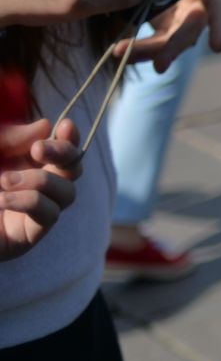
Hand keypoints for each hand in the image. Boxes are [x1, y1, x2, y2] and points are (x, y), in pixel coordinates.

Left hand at [0, 117, 80, 261]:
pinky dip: (28, 202)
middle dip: (64, 153)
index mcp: (21, 164)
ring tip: (4, 181)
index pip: (60, 148)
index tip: (64, 125)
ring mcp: (33, 212)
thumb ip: (7, 138)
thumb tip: (45, 126)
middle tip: (37, 150)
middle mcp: (32, 186)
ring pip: (67, 192)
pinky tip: (2, 200)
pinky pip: (49, 214)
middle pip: (73, 168)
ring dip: (41, 181)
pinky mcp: (29, 235)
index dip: (69, 137)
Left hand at [112, 0, 220, 72]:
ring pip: (170, 43)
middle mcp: (199, 9)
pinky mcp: (164, 30)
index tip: (217, 47)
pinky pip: (153, 44)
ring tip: (121, 54)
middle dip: (174, 48)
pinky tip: (118, 52)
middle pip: (190, 32)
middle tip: (159, 64)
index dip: (220, 26)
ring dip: (148, 52)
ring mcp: (181, 23)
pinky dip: (137, 49)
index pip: (218, 6)